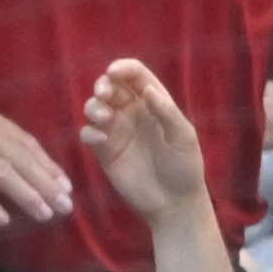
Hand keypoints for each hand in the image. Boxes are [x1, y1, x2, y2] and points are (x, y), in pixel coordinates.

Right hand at [82, 57, 213, 220]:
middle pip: (110, 87)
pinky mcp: (103, 151)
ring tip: (104, 118)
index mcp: (153, 104)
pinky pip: (88, 134)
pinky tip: (100, 141)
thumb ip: (167, 112)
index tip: (113, 72)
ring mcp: (116, 131)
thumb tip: (148, 89)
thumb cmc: (184, 168)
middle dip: (102, 85)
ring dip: (93, 107)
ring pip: (94, 107)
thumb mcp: (183, 138)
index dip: (123, 68)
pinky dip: (90, 133)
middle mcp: (131, 113)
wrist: (174, 204)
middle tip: (104, 95)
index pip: (135, 76)